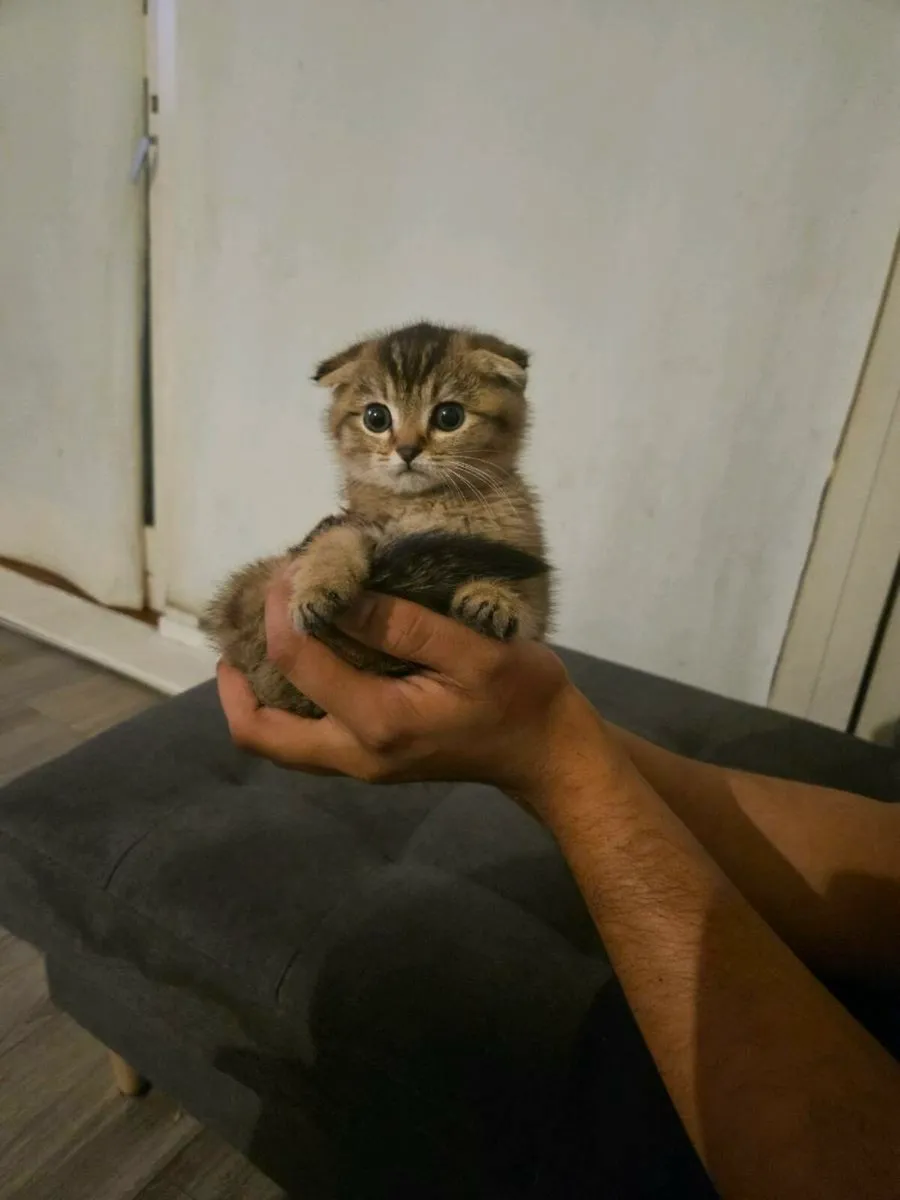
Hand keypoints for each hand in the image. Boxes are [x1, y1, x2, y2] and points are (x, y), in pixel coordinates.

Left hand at [216, 572, 611, 816]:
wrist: (547, 752)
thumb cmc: (520, 695)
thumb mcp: (471, 649)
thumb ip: (400, 624)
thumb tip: (331, 595)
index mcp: (376, 722)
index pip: (297, 659)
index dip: (281, 607)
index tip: (291, 567)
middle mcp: (355, 754)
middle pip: (259, 733)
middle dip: (235, 679)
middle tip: (241, 627)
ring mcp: (360, 764)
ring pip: (277, 742)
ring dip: (255, 693)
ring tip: (263, 639)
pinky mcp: (369, 761)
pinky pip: (303, 739)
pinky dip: (286, 703)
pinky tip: (303, 662)